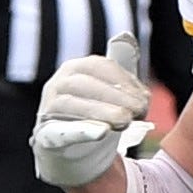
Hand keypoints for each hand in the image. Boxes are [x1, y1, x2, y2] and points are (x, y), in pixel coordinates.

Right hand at [32, 33, 150, 189]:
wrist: (72, 155)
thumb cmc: (93, 117)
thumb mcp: (108, 91)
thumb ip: (119, 67)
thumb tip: (125, 36)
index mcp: (74, 69)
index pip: (100, 67)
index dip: (125, 80)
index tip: (146, 97)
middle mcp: (57, 85)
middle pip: (87, 84)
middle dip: (117, 96)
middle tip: (141, 110)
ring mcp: (49, 110)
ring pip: (73, 105)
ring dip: (103, 111)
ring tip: (126, 120)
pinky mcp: (46, 136)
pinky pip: (62, 132)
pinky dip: (82, 131)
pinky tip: (101, 132)